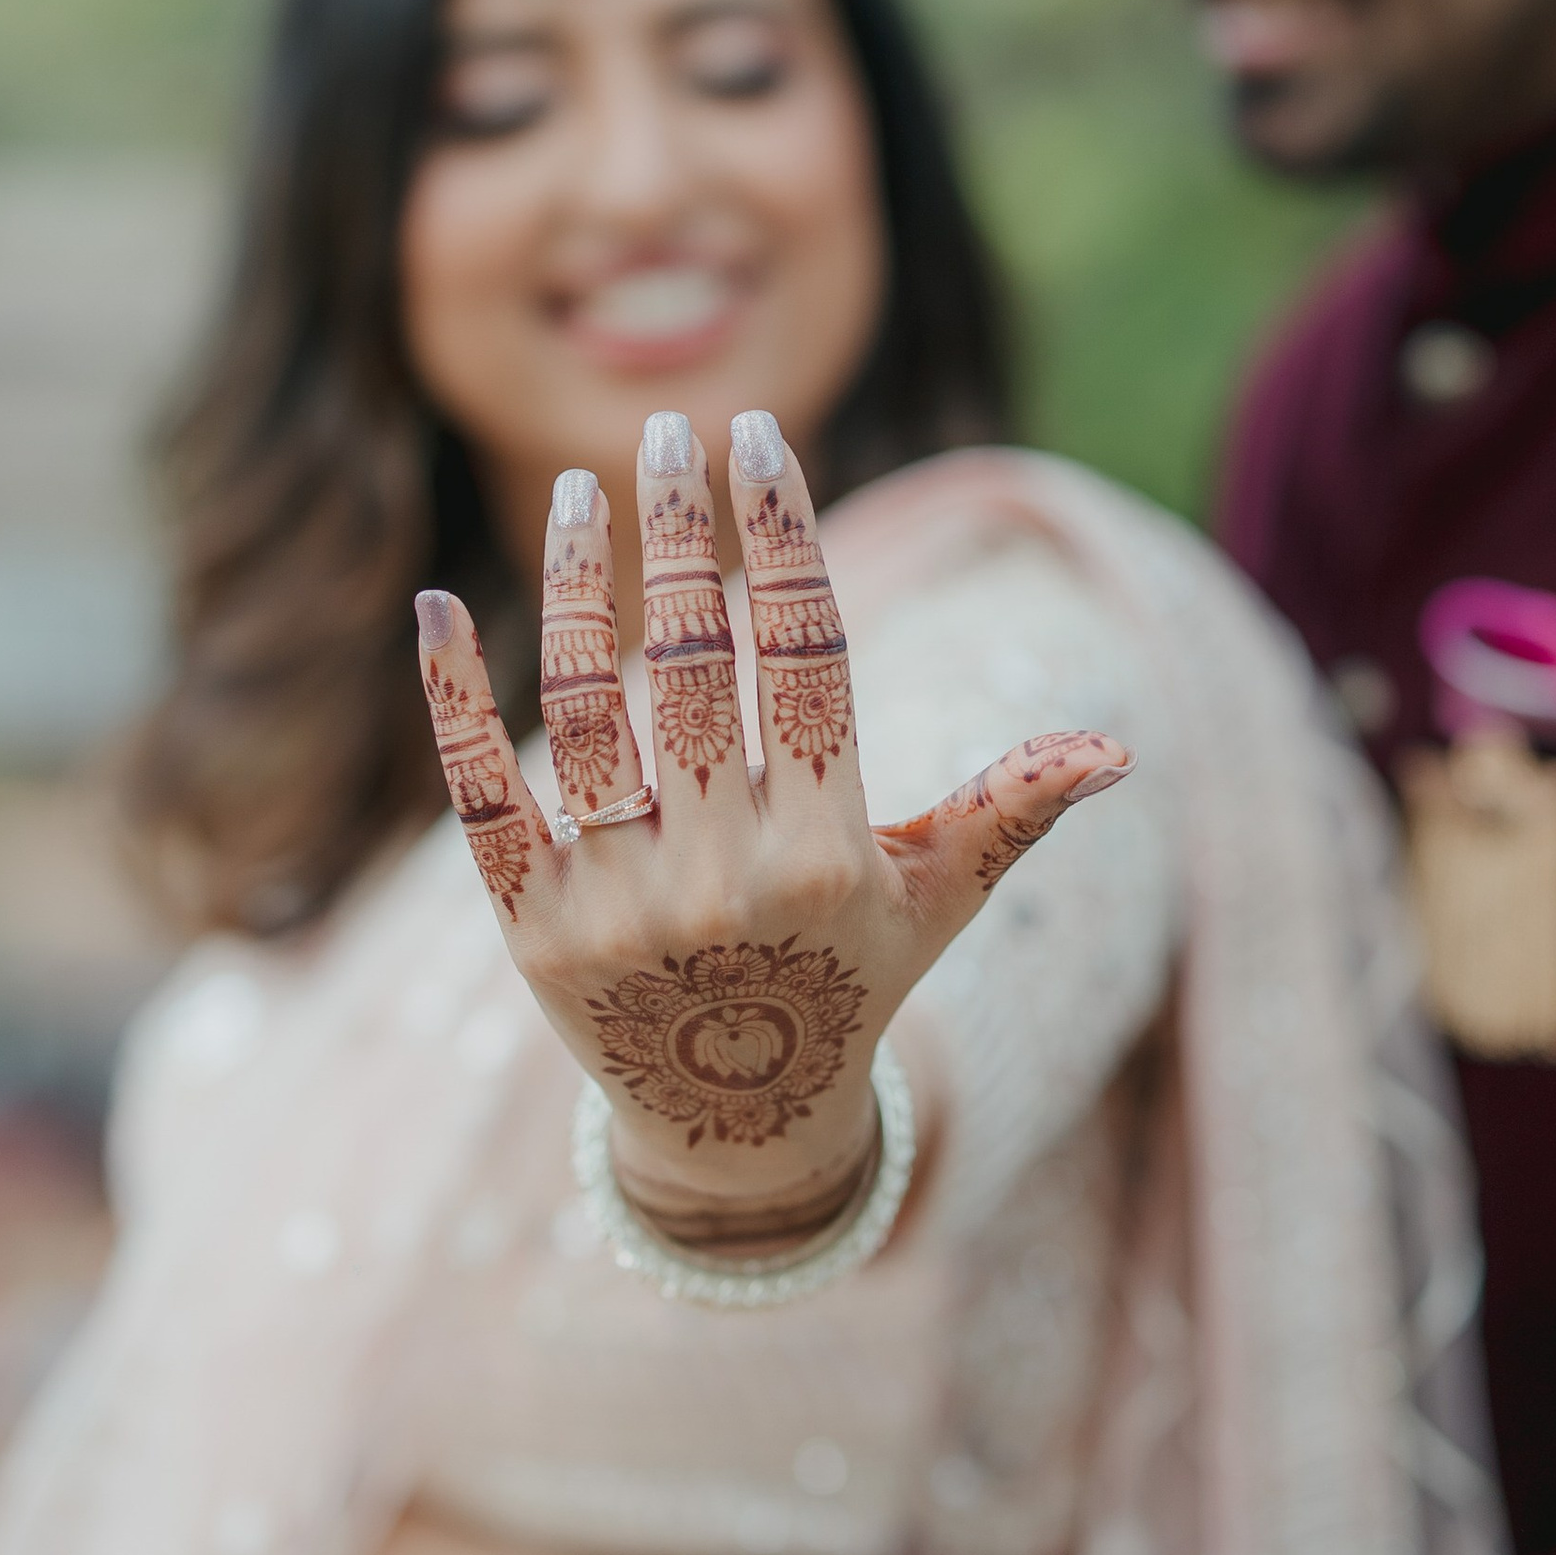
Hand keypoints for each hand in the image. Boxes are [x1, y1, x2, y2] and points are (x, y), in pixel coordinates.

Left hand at [417, 407, 1130, 1239]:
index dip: (784, 537)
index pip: (806, 653)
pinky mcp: (531, 925)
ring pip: (586, 705)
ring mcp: (618, 899)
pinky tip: (435, 610)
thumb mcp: (938, 899)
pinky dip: (453, 698)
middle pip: (693, 660)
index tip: (759, 441)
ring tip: (573, 491)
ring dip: (575, 582)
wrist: (734, 1121)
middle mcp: (720, 873)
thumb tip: (1120, 747)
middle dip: (680, 530)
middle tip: (666, 433)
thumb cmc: (852, 978)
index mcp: (827, 850)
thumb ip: (1013, 808)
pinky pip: (482, 792)